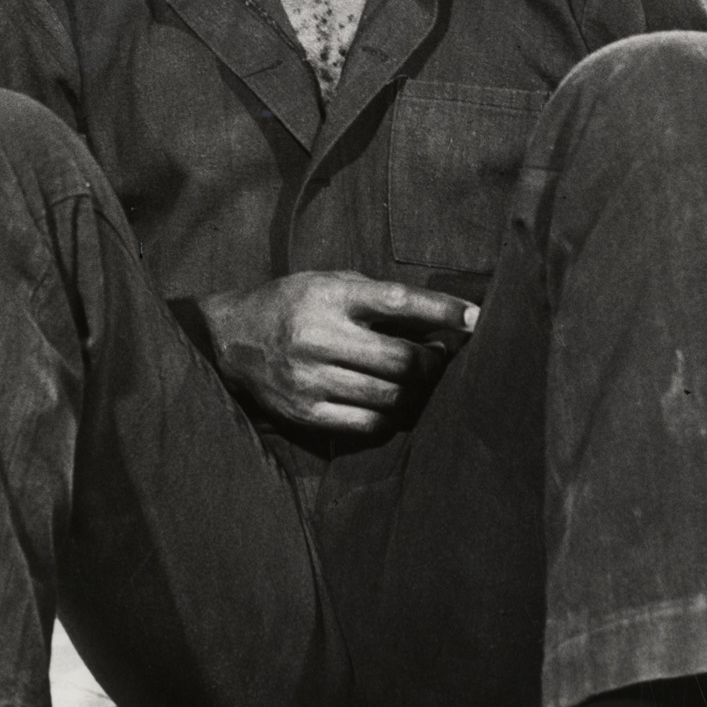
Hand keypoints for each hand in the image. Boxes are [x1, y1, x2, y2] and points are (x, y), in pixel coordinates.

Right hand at [200, 271, 479, 434]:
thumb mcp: (329, 283)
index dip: (442, 309)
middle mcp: (318, 337)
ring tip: (418, 376)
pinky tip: (394, 400)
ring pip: (391, 397)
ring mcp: (311, 379)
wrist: (232, 339)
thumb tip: (438, 319)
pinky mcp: (306, 413)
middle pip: (402, 360)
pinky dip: (393, 414)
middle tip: (440, 354)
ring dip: (417, 390)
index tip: (475, 317)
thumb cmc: (294, 304)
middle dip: (433, 361)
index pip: (397, 301)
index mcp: (328, 296)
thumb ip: (377, 297)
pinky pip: (369, 423)